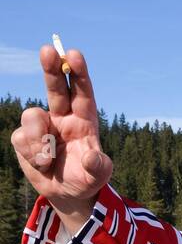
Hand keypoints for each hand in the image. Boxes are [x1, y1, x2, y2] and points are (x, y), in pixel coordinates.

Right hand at [10, 46, 112, 233]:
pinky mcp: (23, 137)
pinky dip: (32, 155)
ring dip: (38, 139)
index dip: (78, 74)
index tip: (74, 55)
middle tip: (48, 50)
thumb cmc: (86, 179)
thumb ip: (98, 168)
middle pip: (56, 88)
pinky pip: (20, 139)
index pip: (82, 93)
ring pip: (33, 116)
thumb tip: (92, 157)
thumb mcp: (97, 177)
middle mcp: (62, 117)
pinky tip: (42, 165)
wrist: (66, 194)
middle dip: (52, 68)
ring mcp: (41, 126)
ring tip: (48, 161)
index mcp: (84, 121)